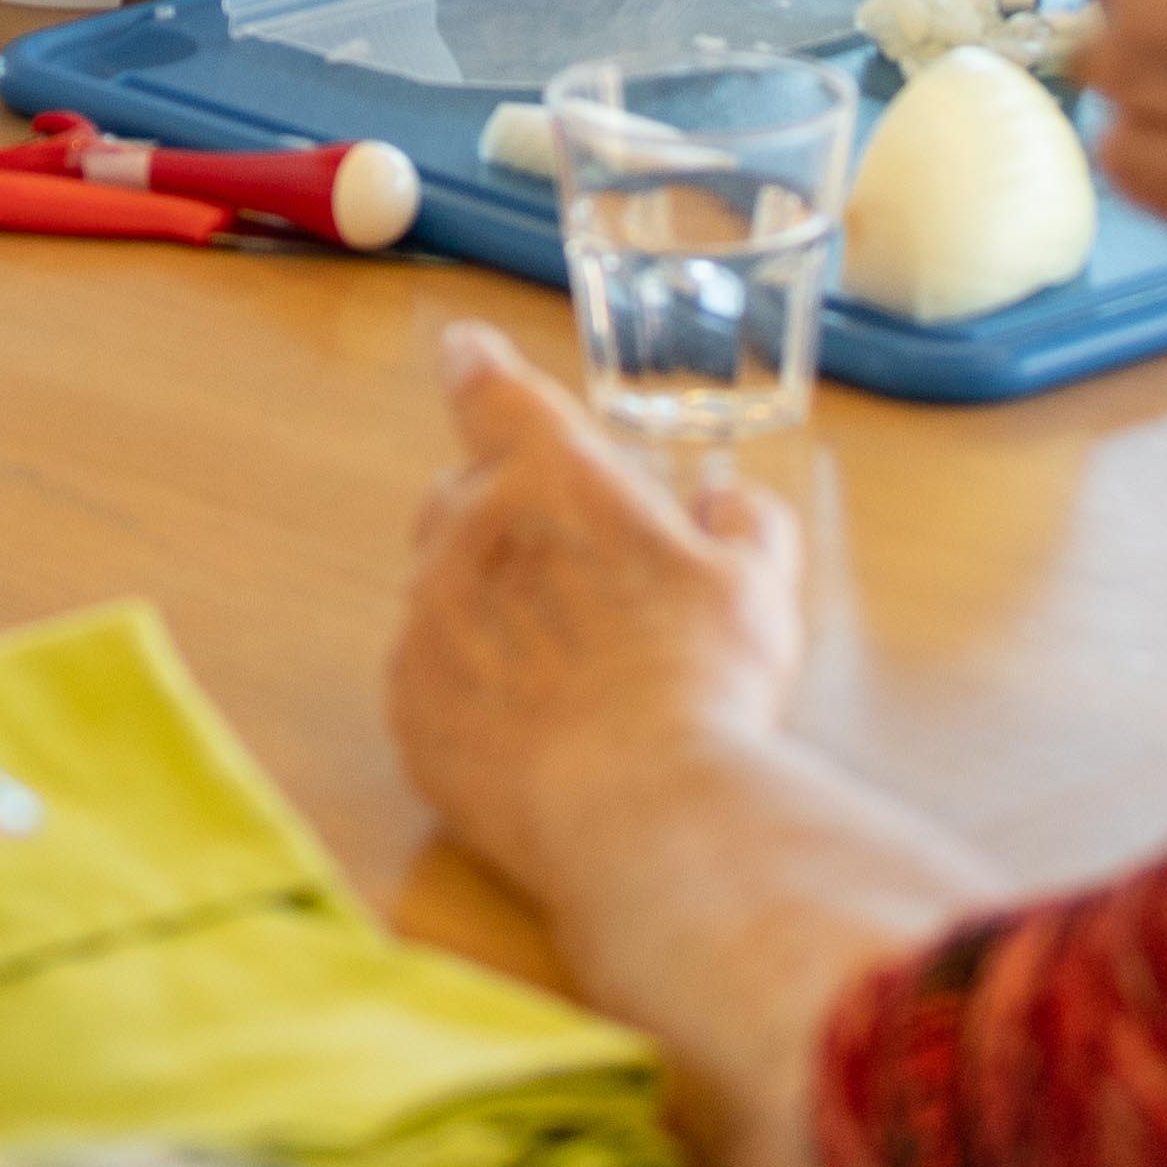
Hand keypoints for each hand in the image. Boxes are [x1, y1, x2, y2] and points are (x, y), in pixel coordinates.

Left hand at [387, 326, 806, 904]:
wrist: (644, 814)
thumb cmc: (705, 684)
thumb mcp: (757, 583)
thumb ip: (741, 522)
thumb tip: (723, 504)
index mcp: (551, 476)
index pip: (491, 390)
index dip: (478, 366)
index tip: (465, 352)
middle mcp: (468, 534)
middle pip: (460, 495)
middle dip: (503, 515)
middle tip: (573, 574)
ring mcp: (425, 624)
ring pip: (439, 589)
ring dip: (486, 607)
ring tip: (566, 673)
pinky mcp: (409, 708)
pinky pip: (427, 676)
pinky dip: (467, 686)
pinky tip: (531, 729)